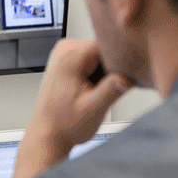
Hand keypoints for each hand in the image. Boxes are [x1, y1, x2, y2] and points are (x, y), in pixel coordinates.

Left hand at [10, 39, 132, 177]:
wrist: (48, 134)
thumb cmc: (64, 125)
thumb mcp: (93, 110)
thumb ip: (112, 90)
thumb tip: (129, 77)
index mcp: (70, 58)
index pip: (107, 44)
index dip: (121, 59)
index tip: (126, 75)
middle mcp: (65, 49)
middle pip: (103, 47)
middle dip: (113, 67)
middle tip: (107, 90)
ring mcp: (64, 53)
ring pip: (99, 53)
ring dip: (105, 71)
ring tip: (97, 92)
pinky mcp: (66, 60)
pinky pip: (91, 58)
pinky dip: (97, 72)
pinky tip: (93, 88)